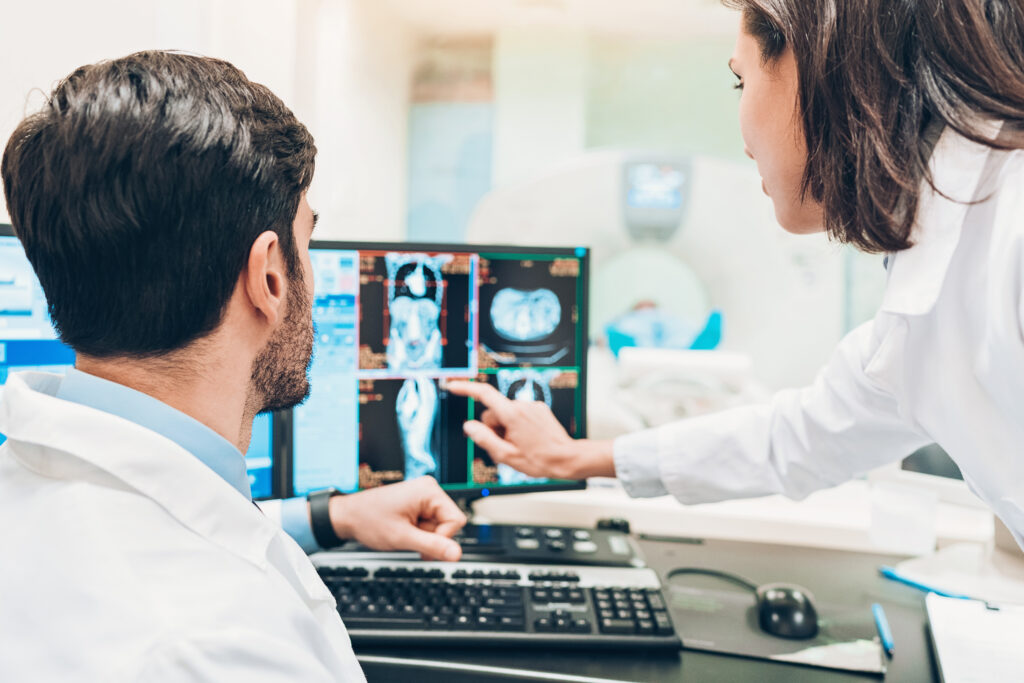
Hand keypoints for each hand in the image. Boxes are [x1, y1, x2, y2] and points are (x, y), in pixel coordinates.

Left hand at [328, 477, 465, 560]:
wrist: (348, 516)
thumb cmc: (369, 520)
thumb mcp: (403, 538)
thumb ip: (432, 546)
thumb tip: (457, 554)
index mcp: (429, 491)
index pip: (456, 520)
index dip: (442, 538)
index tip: (422, 545)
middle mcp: (429, 490)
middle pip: (448, 523)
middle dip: (431, 537)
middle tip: (409, 539)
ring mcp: (424, 497)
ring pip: (438, 526)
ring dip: (423, 536)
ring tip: (403, 533)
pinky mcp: (418, 504)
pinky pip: (429, 524)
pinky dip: (418, 533)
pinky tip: (404, 531)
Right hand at [445, 380, 615, 479]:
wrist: (567, 458)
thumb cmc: (539, 460)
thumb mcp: (506, 455)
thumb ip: (484, 439)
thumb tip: (469, 426)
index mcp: (512, 414)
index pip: (483, 394)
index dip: (465, 388)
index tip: (453, 386)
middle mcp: (522, 405)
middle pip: (494, 412)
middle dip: (493, 428)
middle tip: (505, 446)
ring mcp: (532, 406)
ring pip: (506, 415)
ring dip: (506, 429)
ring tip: (519, 446)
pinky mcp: (539, 409)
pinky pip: (519, 415)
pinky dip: (517, 426)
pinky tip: (527, 440)